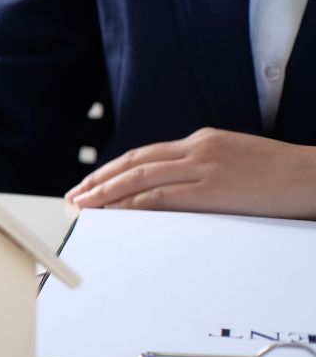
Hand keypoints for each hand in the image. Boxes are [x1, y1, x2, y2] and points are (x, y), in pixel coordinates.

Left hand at [65, 127, 315, 218]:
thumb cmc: (282, 177)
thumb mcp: (235, 163)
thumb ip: (203, 171)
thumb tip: (171, 191)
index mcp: (202, 142)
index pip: (144, 155)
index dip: (112, 170)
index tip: (90, 184)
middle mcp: (198, 149)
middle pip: (134, 163)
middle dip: (99, 181)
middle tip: (74, 197)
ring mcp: (205, 167)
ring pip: (141, 178)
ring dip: (107, 194)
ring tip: (84, 207)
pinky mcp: (213, 189)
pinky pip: (163, 197)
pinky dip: (134, 205)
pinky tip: (116, 215)